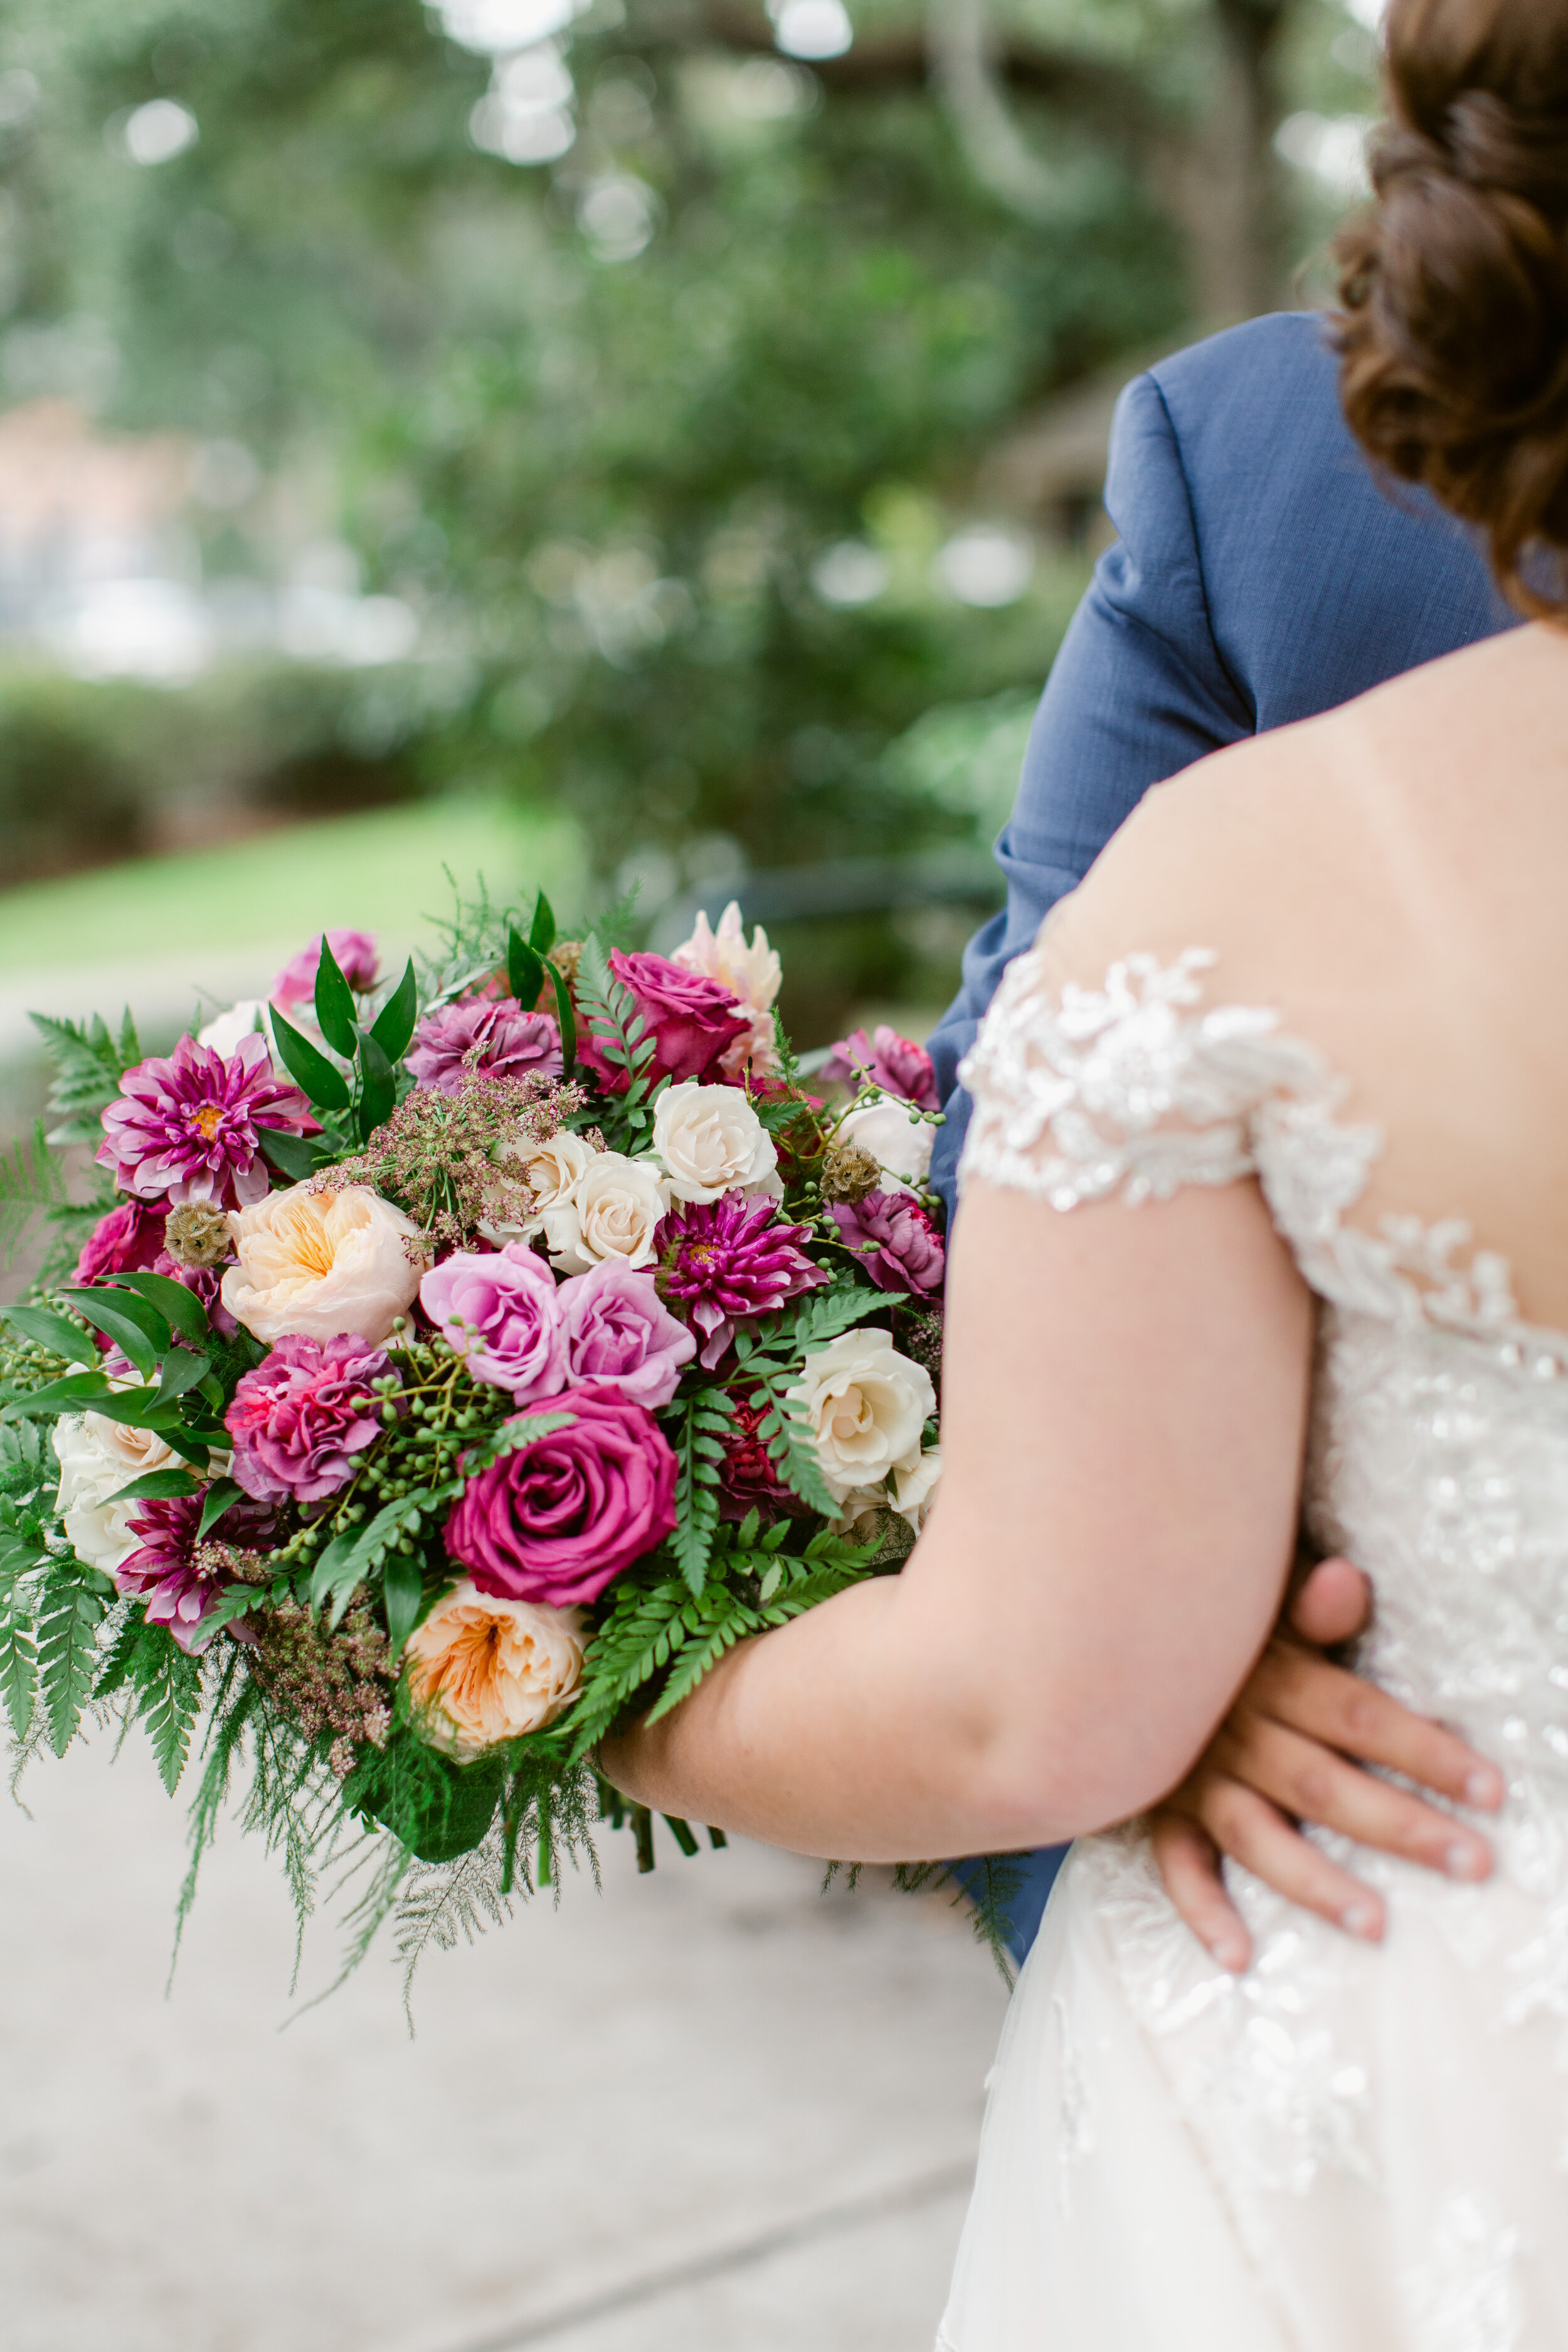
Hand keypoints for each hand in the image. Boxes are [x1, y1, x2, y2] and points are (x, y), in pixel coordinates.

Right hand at [1150, 1557, 1505, 1970]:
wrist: (1092, 1636)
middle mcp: (1231, 1730)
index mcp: (1267, 1674)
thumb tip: (1349, 1582)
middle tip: (1471, 1862)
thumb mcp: (1249, 1602)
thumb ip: (1303, 1605)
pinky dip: (1203, 1909)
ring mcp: (1190, 1775)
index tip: (1487, 1788)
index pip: (1356, 1714)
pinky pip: (1175, 1863)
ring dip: (1315, 1880)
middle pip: (1322, 1783)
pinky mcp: (1153, 1808)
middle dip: (1399, 1824)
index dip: (1423, 1750)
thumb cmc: (1202, 1624)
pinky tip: (1239, 1955)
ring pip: (1256, 1833)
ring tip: (1375, 1922)